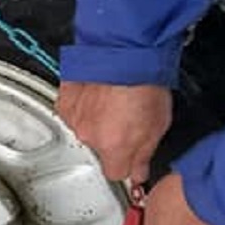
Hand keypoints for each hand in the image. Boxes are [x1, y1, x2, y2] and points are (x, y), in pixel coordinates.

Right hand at [57, 81, 171, 184]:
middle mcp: (90, 137)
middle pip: (99, 151)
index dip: (126, 164)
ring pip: (84, 130)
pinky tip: (96, 96)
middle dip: (111, 140)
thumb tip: (139, 172)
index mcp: (114, 148)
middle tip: (125, 119)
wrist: (125, 51)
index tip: (131, 157)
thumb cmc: (143, 82)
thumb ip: (145, 155)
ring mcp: (75, 118)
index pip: (116, 174)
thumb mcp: (158, 125)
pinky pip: (73, 112)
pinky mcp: (65, 100)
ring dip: (95, 122)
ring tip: (112, 103)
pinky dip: (82, 107)